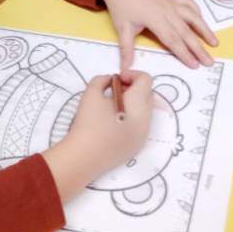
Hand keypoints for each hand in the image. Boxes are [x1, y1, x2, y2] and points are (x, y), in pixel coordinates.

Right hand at [43, 70, 152, 201]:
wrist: (83, 157)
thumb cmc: (88, 122)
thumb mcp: (92, 92)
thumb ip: (102, 79)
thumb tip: (110, 81)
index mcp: (138, 103)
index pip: (146, 79)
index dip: (132, 75)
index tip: (116, 80)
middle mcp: (146, 119)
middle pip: (148, 94)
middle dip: (134, 88)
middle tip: (115, 91)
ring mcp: (143, 134)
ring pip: (145, 111)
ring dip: (134, 104)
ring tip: (113, 107)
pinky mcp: (137, 146)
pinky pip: (141, 126)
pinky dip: (132, 119)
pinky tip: (114, 123)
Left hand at [98, 0, 216, 71]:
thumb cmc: (121, 6)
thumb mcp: (122, 28)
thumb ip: (126, 50)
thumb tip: (125, 70)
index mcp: (155, 19)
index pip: (173, 40)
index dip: (184, 53)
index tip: (194, 65)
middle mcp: (168, 11)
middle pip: (186, 32)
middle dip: (199, 48)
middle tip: (209, 62)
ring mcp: (172, 3)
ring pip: (193, 17)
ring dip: (205, 30)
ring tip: (214, 43)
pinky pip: (189, 3)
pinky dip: (197, 11)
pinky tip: (202, 20)